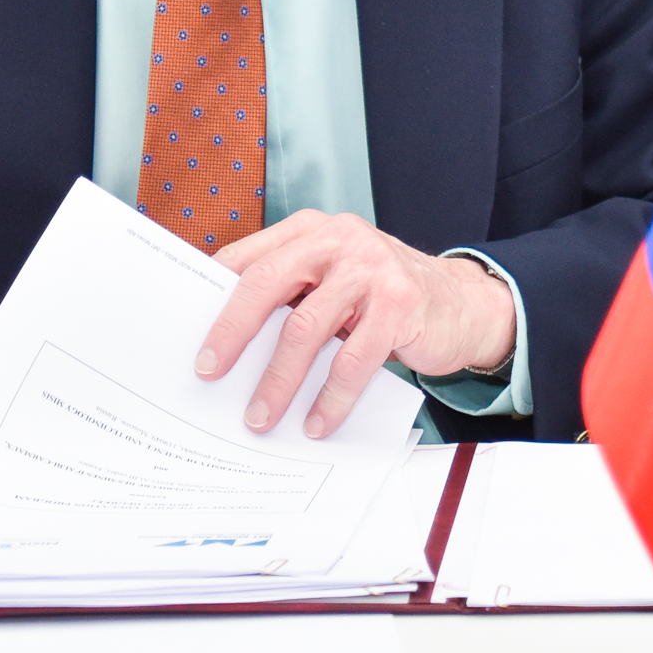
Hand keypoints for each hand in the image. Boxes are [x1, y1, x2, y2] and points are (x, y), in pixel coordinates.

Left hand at [197, 210, 515, 439]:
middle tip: (208, 372)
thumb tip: (227, 341)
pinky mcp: (400, 303)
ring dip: (277, 381)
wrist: (462, 304)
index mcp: (313, 231)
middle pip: (268, 283)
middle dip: (232, 332)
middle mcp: (340, 240)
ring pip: (306, 328)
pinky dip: (330, 397)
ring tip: (260, 417)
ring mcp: (372, 268)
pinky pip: (352, 360)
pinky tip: (317, 421)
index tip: (189, 336)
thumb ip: (292, 293)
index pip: (250, 258)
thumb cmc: (381, 298)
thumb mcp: (335, 281)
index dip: (215, 296)